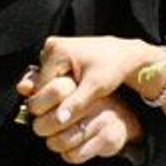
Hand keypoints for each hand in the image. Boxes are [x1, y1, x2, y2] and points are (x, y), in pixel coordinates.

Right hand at [15, 35, 158, 131]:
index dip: (52, 103)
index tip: (66, 113)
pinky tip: (74, 90)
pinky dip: (60, 84)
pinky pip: (52, 75)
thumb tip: (60, 119)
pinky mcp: (58, 52)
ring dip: (57, 92)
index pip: (42, 86)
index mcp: (57, 50)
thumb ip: (77, 102)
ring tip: (76, 96)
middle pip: (42, 83)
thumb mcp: (97, 86)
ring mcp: (53, 48)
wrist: (124, 55)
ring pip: (46, 80)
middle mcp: (51, 46)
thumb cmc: (113, 69)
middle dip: (54, 97)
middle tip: (74, 104)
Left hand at [37, 93, 143, 164]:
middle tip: (42, 127)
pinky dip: (68, 154)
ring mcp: (103, 118)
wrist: (121, 116)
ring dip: (54, 143)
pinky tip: (71, 146)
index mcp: (83, 83)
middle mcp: (95, 99)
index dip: (38, 103)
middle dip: (42, 127)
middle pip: (55, 120)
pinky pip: (75, 154)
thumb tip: (22, 87)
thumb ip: (41, 84)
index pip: (55, 90)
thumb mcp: (64, 87)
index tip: (35, 110)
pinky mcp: (108, 138)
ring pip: (63, 140)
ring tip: (55, 138)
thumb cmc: (84, 100)